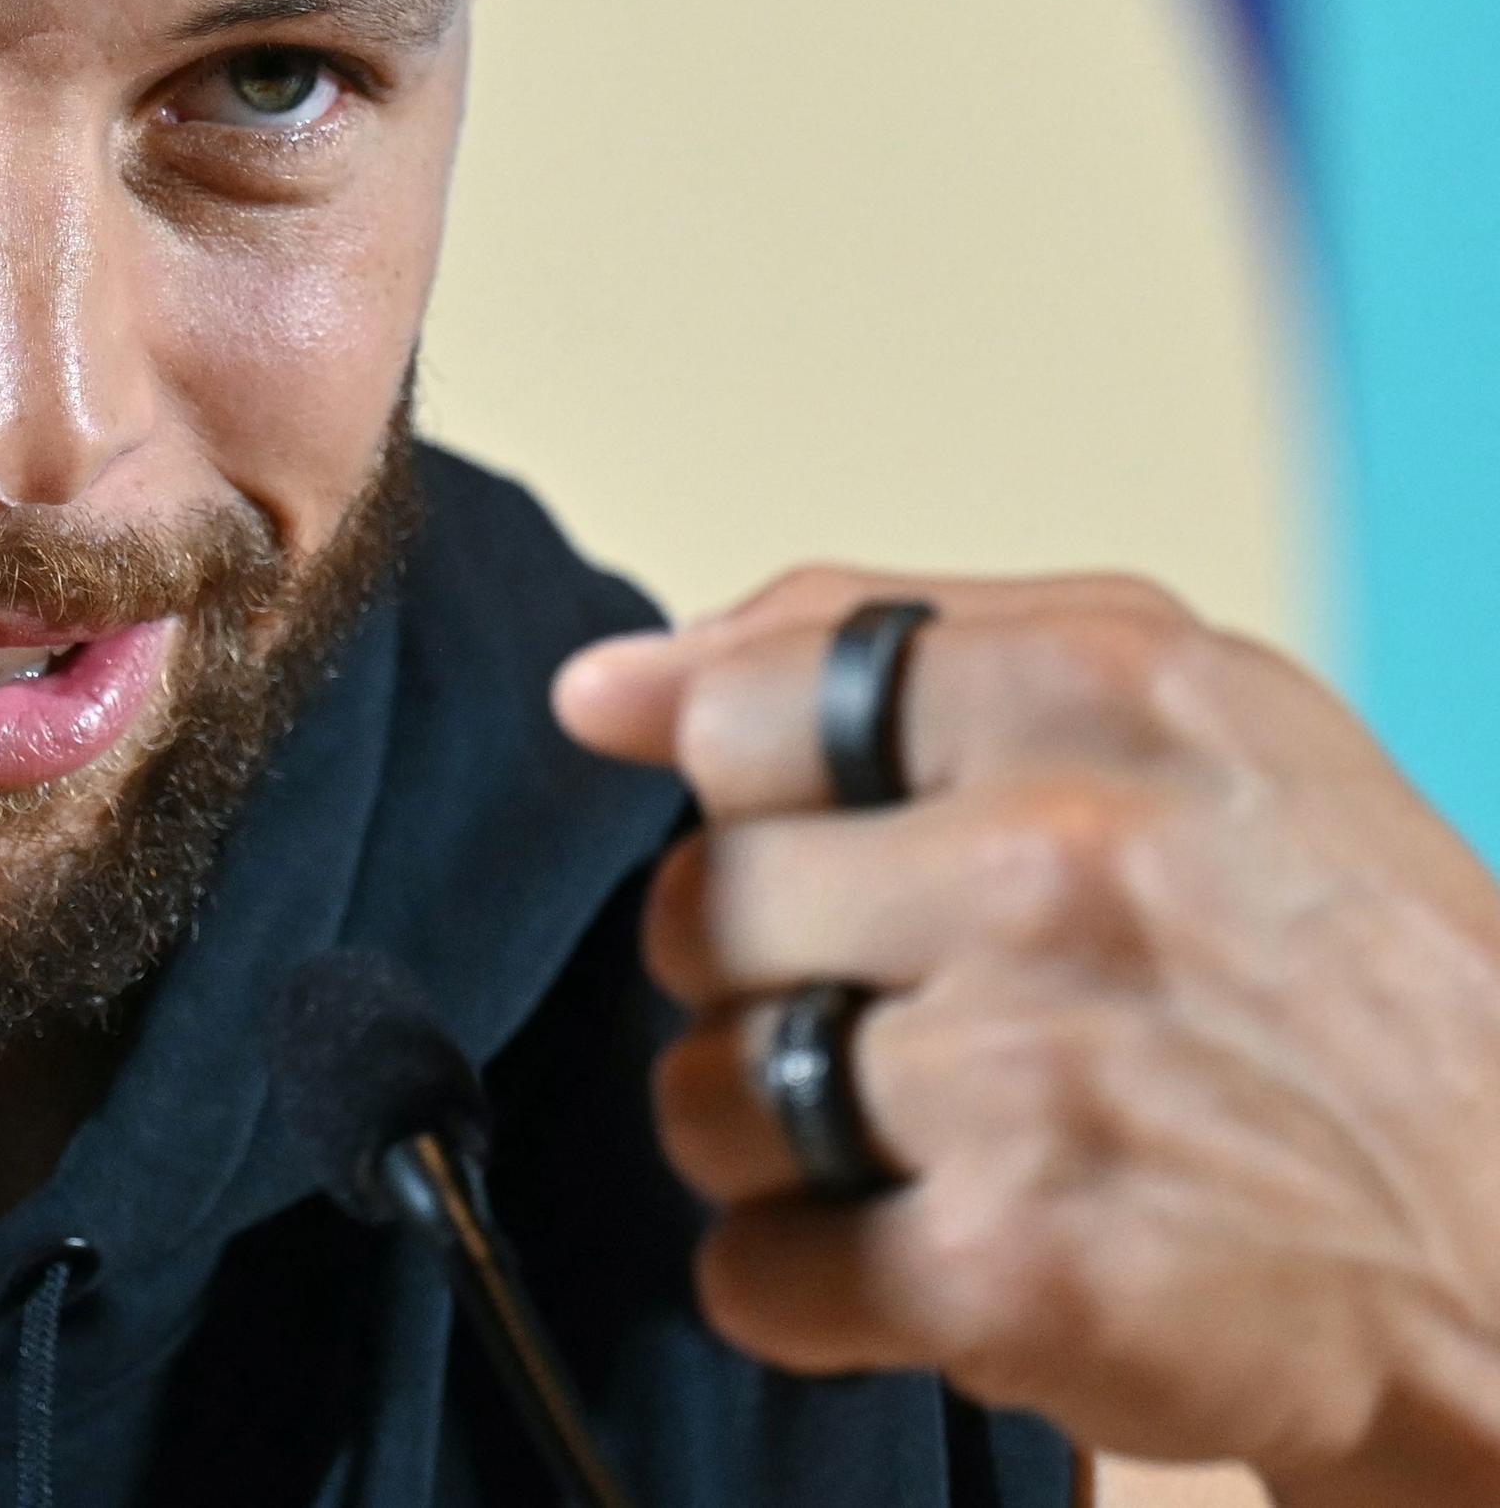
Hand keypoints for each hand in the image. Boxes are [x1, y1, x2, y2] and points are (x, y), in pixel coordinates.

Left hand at [556, 569, 1499, 1506]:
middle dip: (773, 980)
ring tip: (942, 1137)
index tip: (841, 851)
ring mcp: (1028, 1071)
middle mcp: (1056, 864)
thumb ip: (870, 642)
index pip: (733, 720)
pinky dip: (814, 1286)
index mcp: (1094, 692)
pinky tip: (939, 1249)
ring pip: (701, 1097)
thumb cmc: (1323, 961)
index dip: (761, 807)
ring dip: (785, 1141)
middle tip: (918, 1013)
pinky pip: (752, 1270)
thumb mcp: (1170, 709)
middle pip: (700, 914)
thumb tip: (605, 686)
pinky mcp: (1012, 1271)